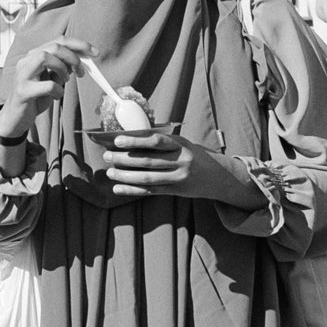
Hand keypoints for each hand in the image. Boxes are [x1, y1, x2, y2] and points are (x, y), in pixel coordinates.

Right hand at [0, 38, 96, 138]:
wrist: (16, 117)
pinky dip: (58, 90)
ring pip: (45, 57)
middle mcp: (26, 61)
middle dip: (73, 57)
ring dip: (63, 69)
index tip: (95, 53)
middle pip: (53, 46)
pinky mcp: (23, 91)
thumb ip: (62, 69)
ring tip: (66, 81)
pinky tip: (56, 96)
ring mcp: (22, 75)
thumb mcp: (52, 80)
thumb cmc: (36, 97)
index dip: (79, 44)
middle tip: (81, 72)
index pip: (59, 40)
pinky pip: (47, 85)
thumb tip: (81, 60)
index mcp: (34, 56)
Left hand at [103, 133, 261, 207]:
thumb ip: (162, 141)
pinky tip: (118, 188)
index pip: (155, 141)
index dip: (135, 141)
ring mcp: (178, 178)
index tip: (117, 140)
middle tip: (107, 156)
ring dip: (125, 176)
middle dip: (124, 159)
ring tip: (110, 173)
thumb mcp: (182, 143)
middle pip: (147, 161)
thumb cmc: (194, 155)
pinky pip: (151, 191)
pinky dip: (133, 190)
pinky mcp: (175, 191)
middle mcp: (180, 161)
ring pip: (147, 177)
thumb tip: (131, 136)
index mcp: (181, 144)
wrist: (219, 177)